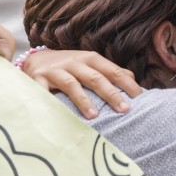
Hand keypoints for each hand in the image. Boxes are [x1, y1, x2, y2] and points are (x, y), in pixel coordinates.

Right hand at [22, 49, 141, 118]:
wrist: (35, 60)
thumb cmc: (69, 67)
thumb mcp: (90, 65)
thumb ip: (110, 72)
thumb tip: (133, 81)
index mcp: (90, 59)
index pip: (112, 70)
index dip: (126, 83)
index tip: (139, 97)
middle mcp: (74, 62)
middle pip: (95, 77)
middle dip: (111, 93)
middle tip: (124, 109)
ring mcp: (55, 70)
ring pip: (72, 84)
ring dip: (84, 100)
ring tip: (95, 116)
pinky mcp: (38, 80)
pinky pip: (45, 93)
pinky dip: (51, 103)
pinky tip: (59, 116)